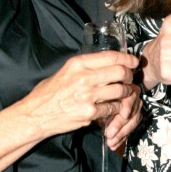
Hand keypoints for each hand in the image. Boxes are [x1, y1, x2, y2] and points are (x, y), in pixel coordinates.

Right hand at [23, 50, 138, 138]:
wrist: (37, 114)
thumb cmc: (50, 92)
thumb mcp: (65, 70)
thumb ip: (85, 66)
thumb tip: (106, 62)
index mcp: (78, 63)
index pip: (111, 57)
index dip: (127, 59)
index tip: (133, 61)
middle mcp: (84, 77)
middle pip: (119, 72)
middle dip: (129, 74)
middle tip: (130, 77)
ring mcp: (88, 96)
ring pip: (120, 90)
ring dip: (126, 91)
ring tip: (125, 91)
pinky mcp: (90, 112)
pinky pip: (112, 107)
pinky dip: (117, 107)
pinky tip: (114, 105)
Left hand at [104, 83, 142, 150]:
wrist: (99, 94)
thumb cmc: (99, 94)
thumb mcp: (100, 95)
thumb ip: (103, 100)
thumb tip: (103, 109)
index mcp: (126, 86)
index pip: (131, 95)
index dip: (128, 105)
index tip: (124, 115)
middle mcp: (133, 95)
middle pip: (132, 111)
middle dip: (121, 125)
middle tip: (110, 134)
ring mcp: (135, 106)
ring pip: (133, 121)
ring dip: (122, 133)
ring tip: (111, 142)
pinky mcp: (134, 117)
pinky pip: (130, 128)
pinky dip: (122, 137)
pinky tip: (114, 144)